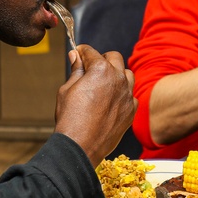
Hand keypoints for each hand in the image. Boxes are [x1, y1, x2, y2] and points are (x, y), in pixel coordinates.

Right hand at [55, 44, 136, 164]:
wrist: (81, 146)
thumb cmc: (71, 118)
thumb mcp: (66, 89)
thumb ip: (75, 70)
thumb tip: (75, 56)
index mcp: (101, 70)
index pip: (91, 51)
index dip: (81, 51)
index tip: (78, 54)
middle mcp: (118, 79)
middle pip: (113, 57)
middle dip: (101, 59)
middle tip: (90, 68)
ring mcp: (127, 94)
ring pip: (126, 74)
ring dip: (116, 74)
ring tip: (103, 83)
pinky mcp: (131, 110)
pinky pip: (130, 94)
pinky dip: (122, 94)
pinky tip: (110, 101)